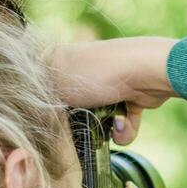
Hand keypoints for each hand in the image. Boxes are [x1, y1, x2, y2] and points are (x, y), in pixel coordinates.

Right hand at [50, 37, 177, 144]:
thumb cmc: (97, 75)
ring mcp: (109, 82)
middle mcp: (85, 68)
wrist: (146, 72)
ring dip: (105, 129)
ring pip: (99, 116)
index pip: (45, 84)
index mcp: (63, 57)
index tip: (52, 116)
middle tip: (82, 127)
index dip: (48, 104)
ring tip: (110, 126)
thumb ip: (43, 97)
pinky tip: (123, 127)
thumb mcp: (57, 84)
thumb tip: (40, 107)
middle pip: (73, 104)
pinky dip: (124, 129)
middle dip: (80, 121)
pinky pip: (122, 121)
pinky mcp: (131, 96)